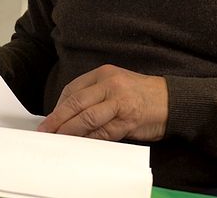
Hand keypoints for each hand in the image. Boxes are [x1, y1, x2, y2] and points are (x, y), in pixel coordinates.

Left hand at [38, 64, 167, 141]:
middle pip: (76, 103)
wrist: (171, 101)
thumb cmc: (141, 94)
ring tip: (58, 139)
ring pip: (87, 118)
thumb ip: (94, 95)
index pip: (73, 90)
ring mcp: (119, 102)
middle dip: (57, 119)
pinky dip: (89, 139)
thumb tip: (67, 114)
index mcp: (104, 74)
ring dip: (70, 131)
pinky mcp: (127, 120)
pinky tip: (80, 143)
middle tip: (45, 131)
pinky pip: (102, 132)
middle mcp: (111, 85)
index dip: (58, 107)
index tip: (49, 120)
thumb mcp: (115, 85)